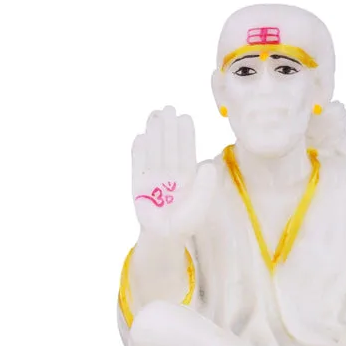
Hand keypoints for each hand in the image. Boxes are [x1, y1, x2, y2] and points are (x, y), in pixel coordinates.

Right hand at [131, 106, 215, 238]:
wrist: (162, 238)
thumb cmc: (183, 225)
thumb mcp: (199, 208)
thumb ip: (205, 188)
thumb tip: (207, 163)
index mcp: (186, 178)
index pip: (186, 152)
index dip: (185, 135)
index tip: (185, 117)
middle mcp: (170, 174)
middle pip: (169, 147)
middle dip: (169, 128)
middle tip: (169, 108)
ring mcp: (153, 178)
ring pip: (154, 151)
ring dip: (154, 133)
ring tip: (154, 115)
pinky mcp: (138, 185)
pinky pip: (138, 164)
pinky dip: (138, 152)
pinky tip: (140, 137)